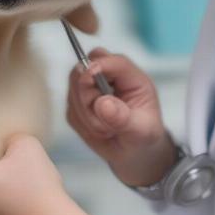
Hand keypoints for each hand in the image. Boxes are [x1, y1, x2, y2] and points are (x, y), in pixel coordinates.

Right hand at [67, 48, 177, 185]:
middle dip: (86, 95)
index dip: (99, 65)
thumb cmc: (143, 136)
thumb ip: (123, 118)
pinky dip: (82, 125)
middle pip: (84, 68)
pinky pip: (70, 110)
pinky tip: (99, 131)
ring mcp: (90, 88)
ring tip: (107, 130)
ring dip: (86, 116)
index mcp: (131, 77)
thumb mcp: (142, 131)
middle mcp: (109, 77)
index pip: (113, 61)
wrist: (133, 153)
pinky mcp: (77, 103)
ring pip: (73, 90)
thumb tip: (102, 103)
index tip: (89, 76)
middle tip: (104, 122)